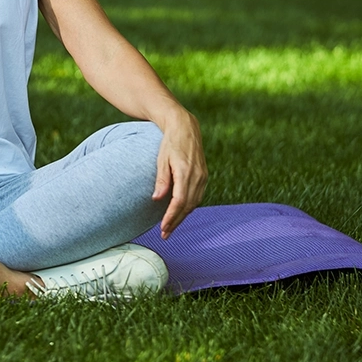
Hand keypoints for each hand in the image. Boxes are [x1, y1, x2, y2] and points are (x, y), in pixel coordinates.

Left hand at [152, 108, 207, 239]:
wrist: (185, 127)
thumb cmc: (170, 142)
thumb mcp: (161, 159)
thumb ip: (161, 180)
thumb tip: (157, 199)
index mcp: (186, 172)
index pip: (179, 201)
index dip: (171, 217)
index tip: (163, 228)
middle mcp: (197, 176)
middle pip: (188, 206)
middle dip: (176, 222)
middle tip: (165, 234)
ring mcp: (203, 176)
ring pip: (194, 203)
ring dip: (182, 216)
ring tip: (170, 227)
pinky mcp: (204, 176)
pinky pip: (197, 196)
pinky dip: (188, 207)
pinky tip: (180, 213)